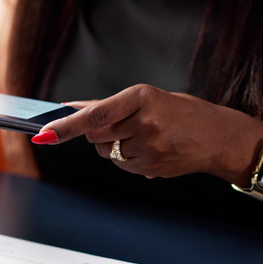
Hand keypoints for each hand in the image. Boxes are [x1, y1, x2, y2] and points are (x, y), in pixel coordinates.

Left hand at [31, 84, 262, 183]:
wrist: (219, 137)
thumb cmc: (181, 112)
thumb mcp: (149, 98)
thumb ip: (109, 105)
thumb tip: (69, 109)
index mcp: (142, 97)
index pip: (95, 115)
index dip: (66, 126)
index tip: (44, 133)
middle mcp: (145, 122)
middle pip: (96, 135)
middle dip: (98, 132)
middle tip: (124, 125)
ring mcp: (149, 147)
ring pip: (107, 152)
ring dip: (114, 146)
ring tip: (143, 137)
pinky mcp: (152, 166)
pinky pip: (122, 166)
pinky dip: (127, 159)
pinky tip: (149, 150)